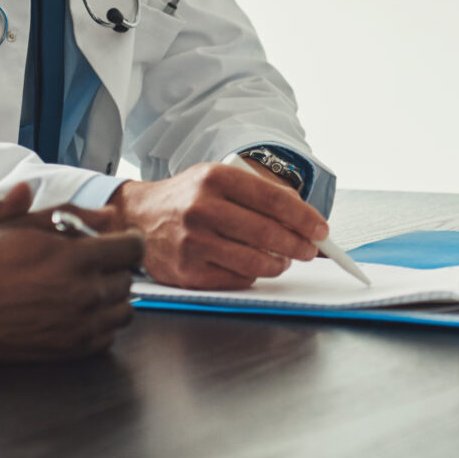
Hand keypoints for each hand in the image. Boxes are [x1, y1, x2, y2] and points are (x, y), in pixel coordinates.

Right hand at [0, 184, 144, 359]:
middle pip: (128, 278)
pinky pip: (108, 336)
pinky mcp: (72, 349)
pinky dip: (100, 324)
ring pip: (124, 310)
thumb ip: (68, 215)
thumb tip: (107, 214)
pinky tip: (78, 312)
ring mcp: (80, 325)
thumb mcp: (21, 225)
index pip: (132, 248)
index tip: (123, 240)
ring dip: (111, 296)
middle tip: (94, 263)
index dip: (130, 240)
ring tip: (87, 288)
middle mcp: (84, 293)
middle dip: (115, 267)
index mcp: (76, 259)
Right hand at [111, 161, 327, 288]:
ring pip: (255, 261)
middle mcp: (202, 208)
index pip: (273, 199)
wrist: (136, 218)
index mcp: (215, 178)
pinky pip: (237, 279)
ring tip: (282, 260)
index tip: (321, 230)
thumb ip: (258, 193)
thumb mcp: (218, 180)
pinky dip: (253, 275)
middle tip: (309, 250)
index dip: (304, 217)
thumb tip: (305, 219)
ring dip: (278, 264)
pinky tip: (253, 267)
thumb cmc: (187, 199)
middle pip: (268, 233)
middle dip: (298, 245)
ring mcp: (193, 242)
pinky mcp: (187, 271)